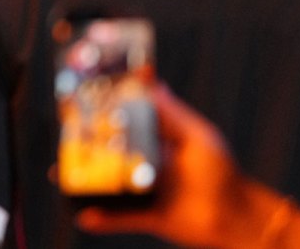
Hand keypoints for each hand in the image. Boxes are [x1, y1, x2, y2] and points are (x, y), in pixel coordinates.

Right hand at [75, 84, 251, 247]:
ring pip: (107, 185)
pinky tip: (84, 214)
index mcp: (155, 143)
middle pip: (107, 155)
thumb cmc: (223, 173)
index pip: (122, 126)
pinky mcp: (147, 217)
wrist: (237, 216)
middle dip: (83, 149)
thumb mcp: (199, 135)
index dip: (101, 118)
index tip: (78, 106)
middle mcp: (144, 166)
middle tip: (64, 141)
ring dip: (84, 183)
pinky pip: (119, 218)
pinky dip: (102, 218)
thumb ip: (173, 113)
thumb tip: (153, 82)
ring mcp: (143, 192)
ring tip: (62, 176)